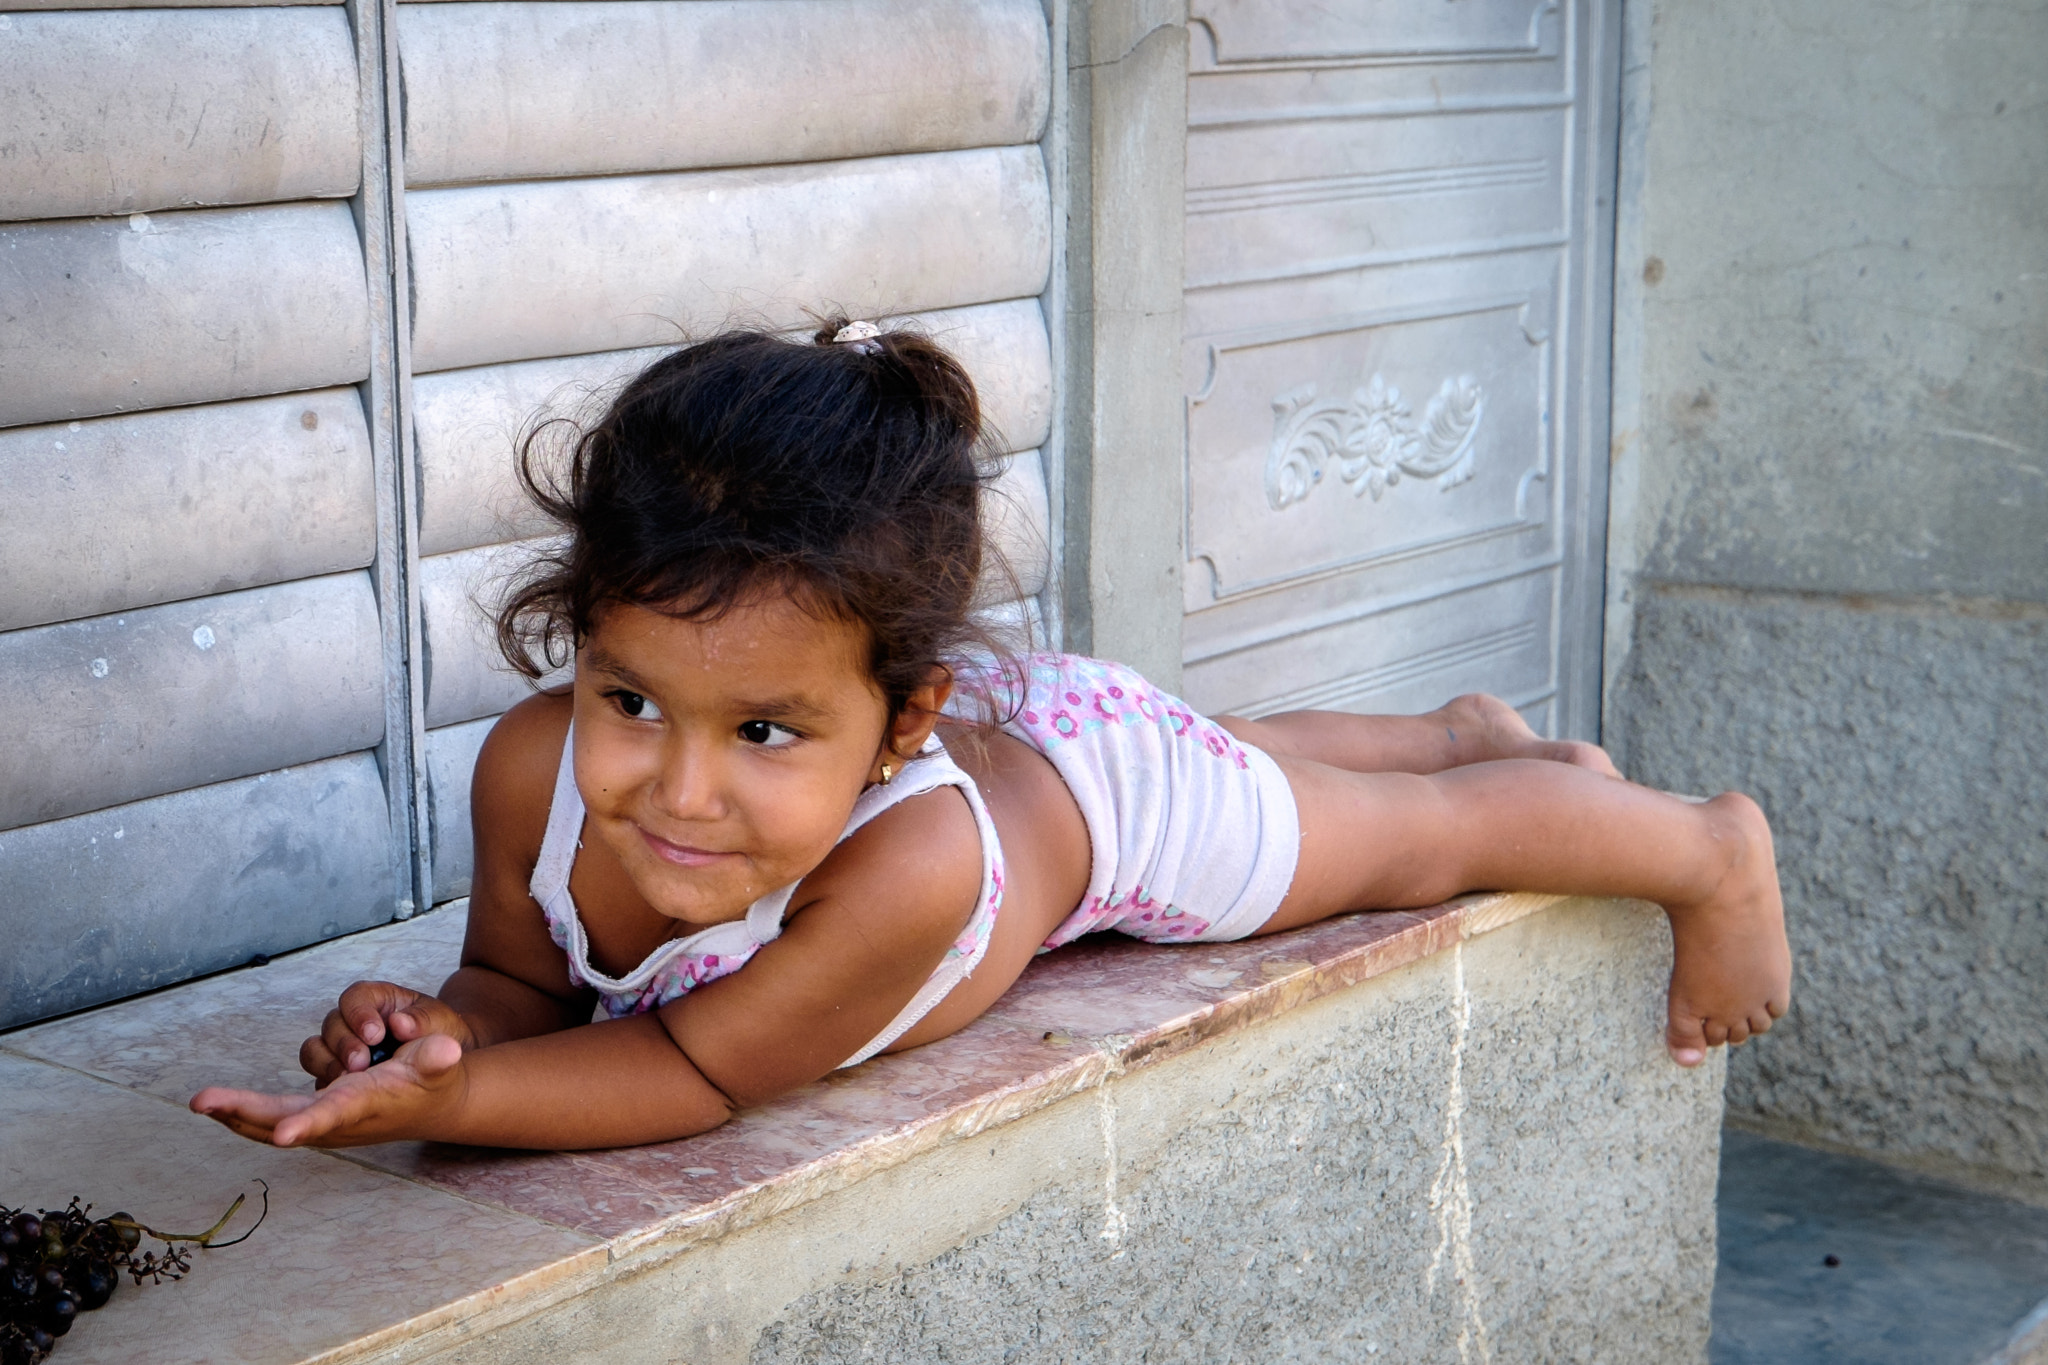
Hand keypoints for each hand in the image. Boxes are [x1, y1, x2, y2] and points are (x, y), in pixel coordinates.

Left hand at [192, 1034, 468, 1146]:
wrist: (430, 1105)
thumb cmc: (432, 1080)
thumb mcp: (441, 1063)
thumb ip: (439, 1056)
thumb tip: (445, 1050)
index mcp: (363, 1104)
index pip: (333, 1114)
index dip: (309, 1123)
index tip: (285, 1134)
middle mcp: (337, 1119)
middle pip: (282, 1120)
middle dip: (242, 1112)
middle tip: (203, 1101)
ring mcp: (320, 1122)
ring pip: (267, 1123)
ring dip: (234, 1113)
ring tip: (203, 1102)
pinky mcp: (311, 1117)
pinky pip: (268, 1120)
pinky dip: (242, 1114)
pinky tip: (220, 1105)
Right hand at [300, 980, 477, 1086]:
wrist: (443, 1065)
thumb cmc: (440, 1035)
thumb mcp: (440, 1023)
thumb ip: (423, 1019)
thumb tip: (400, 1022)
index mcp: (378, 1000)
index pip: (356, 997)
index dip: (359, 1014)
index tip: (375, 1035)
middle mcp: (353, 1020)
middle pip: (332, 1023)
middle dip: (344, 1044)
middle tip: (361, 1063)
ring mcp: (340, 1047)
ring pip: (315, 1049)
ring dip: (329, 1063)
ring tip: (349, 1079)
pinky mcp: (335, 1072)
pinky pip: (318, 1076)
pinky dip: (326, 1083)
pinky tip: (341, 1094)